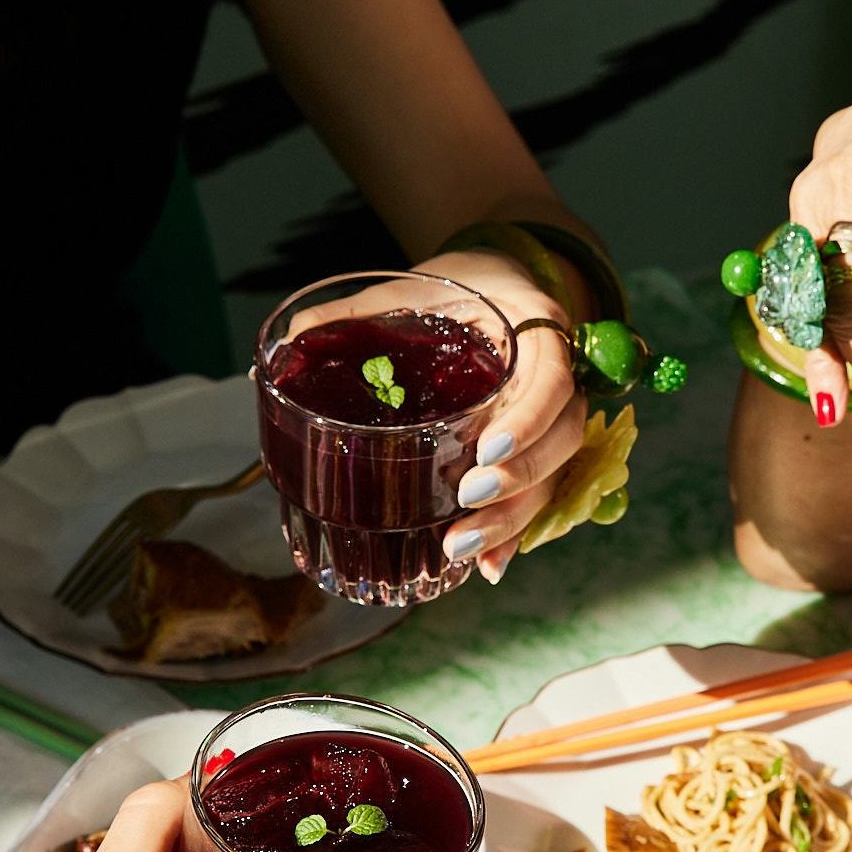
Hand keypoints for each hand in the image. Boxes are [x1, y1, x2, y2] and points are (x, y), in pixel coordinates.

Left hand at [384, 251, 586, 584]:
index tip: (486, 450)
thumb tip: (287, 342)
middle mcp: (558, 376)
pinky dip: (514, 535)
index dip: (528, 422)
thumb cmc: (455, 286)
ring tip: (460, 546)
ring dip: (513, 518)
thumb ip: (354, 314)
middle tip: (467, 501)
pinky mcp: (538, 447)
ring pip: (555, 475)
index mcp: (536, 327)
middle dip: (520, 480)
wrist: (499, 282)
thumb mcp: (408, 288)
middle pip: (564, 438)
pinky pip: (539, 495)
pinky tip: (486, 569)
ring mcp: (552, 416)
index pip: (554, 382)